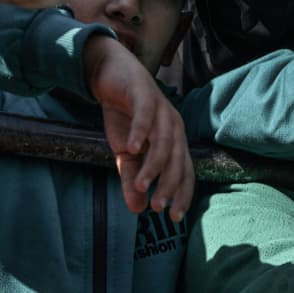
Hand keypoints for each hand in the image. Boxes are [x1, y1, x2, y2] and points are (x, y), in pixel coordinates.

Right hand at [83, 35, 193, 220]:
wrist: (110, 74)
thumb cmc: (123, 115)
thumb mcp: (124, 154)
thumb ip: (132, 179)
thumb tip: (137, 209)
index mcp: (173, 141)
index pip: (184, 171)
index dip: (182, 194)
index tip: (173, 217)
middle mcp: (172, 126)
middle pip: (177, 160)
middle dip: (169, 185)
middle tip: (158, 207)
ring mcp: (161, 109)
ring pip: (164, 142)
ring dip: (154, 166)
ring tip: (142, 185)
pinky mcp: (144, 94)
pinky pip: (146, 116)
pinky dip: (141, 132)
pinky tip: (132, 149)